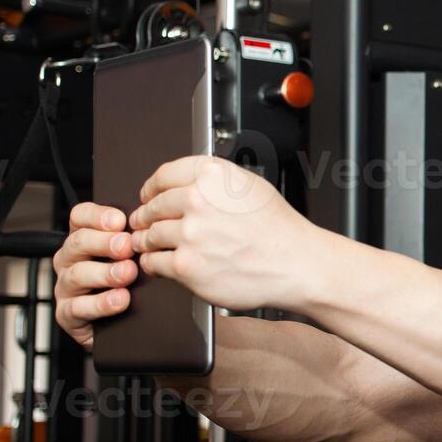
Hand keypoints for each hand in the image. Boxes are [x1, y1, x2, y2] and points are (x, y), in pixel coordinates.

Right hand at [53, 202, 138, 349]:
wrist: (122, 327)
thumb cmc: (129, 285)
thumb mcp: (132, 257)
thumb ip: (135, 240)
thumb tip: (153, 226)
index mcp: (83, 238)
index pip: (80, 217)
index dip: (97, 216)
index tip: (120, 220)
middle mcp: (69, 259)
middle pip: (78, 242)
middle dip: (104, 243)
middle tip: (128, 247)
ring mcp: (65, 287)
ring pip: (78, 274)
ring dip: (105, 273)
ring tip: (128, 274)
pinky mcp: (67, 314)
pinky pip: (78, 307)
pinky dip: (101, 303)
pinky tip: (121, 299)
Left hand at [127, 154, 313, 311]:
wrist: (296, 264)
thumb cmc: (279, 230)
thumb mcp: (249, 185)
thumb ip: (213, 180)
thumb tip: (183, 184)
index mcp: (212, 175)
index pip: (163, 176)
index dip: (151, 188)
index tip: (148, 195)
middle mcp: (198, 200)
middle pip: (153, 207)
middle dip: (146, 217)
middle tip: (145, 223)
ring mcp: (190, 234)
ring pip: (149, 235)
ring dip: (147, 241)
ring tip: (152, 244)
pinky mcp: (187, 266)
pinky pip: (154, 262)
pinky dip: (154, 263)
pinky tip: (162, 262)